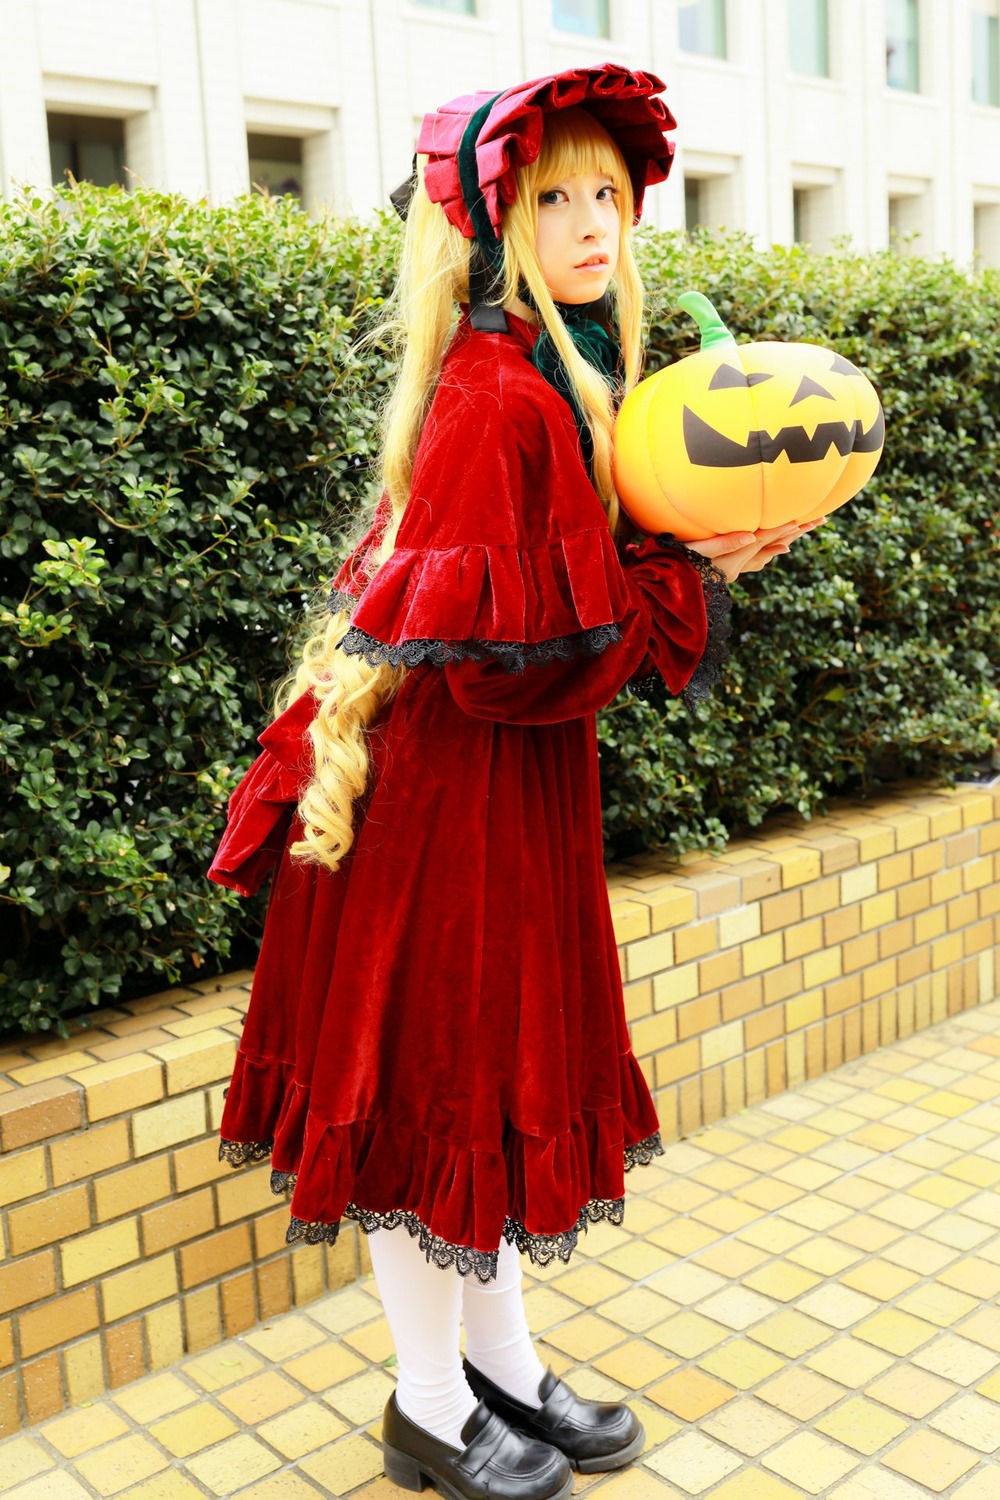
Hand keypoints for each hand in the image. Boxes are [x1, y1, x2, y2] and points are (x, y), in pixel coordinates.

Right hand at [684, 518, 825, 580]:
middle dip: (795, 531)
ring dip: (784, 541)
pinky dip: (767, 553)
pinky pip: (754, 560)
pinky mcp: (725, 570)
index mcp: (734, 558)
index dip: (785, 526)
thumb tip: (753, 536)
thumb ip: (724, 544)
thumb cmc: (674, 565)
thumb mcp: (697, 552)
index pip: (764, 537)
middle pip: (772, 543)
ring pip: (765, 552)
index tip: (807, 516)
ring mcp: (733, 569)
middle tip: (820, 520)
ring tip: (803, 533)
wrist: (664, 591)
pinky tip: (774, 551)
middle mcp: (738, 565)